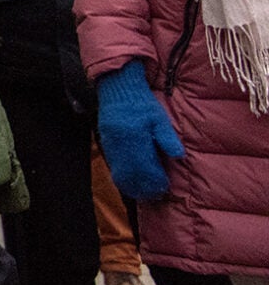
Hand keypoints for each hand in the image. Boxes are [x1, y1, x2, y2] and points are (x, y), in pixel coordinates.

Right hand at [96, 61, 184, 200]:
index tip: (165, 187)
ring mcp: (110, 143)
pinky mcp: (105, 143)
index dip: (155, 180)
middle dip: (144, 186)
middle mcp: (120, 142)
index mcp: (135, 136)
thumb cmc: (141, 103)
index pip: (145, 166)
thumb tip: (178, 155)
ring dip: (132, 184)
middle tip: (156, 194)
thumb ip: (167, 137)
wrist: (118, 89)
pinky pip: (113, 165)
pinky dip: (122, 176)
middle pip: (132, 173)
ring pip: (120, 171)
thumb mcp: (159, 118)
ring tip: (144, 192)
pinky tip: (131, 181)